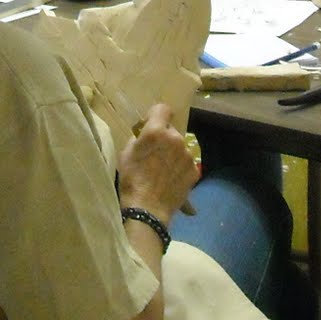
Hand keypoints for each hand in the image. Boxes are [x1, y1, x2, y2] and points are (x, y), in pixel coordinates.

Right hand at [116, 103, 198, 221]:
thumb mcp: (125, 154)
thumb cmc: (131, 180)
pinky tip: (170, 181)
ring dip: (173, 154)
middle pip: (171, 132)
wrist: (147, 210)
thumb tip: (145, 137)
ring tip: (162, 172)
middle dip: (164, 139)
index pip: (163, 108)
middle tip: (154, 155)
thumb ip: (138, 140)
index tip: (151, 125)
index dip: (156, 115)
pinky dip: (179, 169)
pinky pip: (186, 163)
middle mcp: (176, 139)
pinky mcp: (194, 171)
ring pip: (180, 148)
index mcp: (156, 132)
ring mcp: (187, 156)